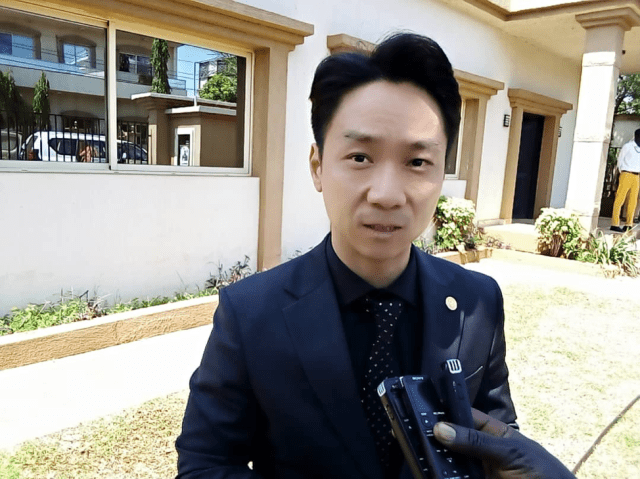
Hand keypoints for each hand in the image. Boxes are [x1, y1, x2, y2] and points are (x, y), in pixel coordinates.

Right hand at [433, 408, 575, 478]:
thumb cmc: (540, 472)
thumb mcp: (509, 453)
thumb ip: (476, 441)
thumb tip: (441, 428)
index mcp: (491, 433)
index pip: (463, 415)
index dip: (444, 412)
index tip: (421, 411)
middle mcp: (479, 450)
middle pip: (450, 440)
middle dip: (435, 438)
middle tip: (416, 435)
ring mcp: (475, 470)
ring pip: (448, 462)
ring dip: (436, 459)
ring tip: (421, 455)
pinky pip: (453, 476)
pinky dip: (442, 474)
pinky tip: (431, 471)